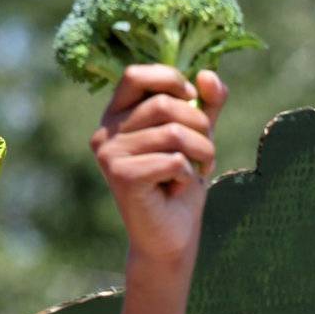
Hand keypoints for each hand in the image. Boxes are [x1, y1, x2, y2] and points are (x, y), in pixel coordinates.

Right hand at [90, 65, 228, 266]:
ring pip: (172, 133)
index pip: (136, 75)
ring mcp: (109, 154)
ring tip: (200, 170)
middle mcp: (105, 132)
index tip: (193, 101)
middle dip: (200, 127)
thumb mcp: (196, 137)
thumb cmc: (180, 186)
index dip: (171, 80)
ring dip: (201, 152)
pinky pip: (173, 160)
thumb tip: (209, 75)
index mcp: (116, 116)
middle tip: (206, 153)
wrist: (169, 238)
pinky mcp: (122, 176)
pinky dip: (188, 175)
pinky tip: (179, 188)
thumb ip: (205, 104)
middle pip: (163, 105)